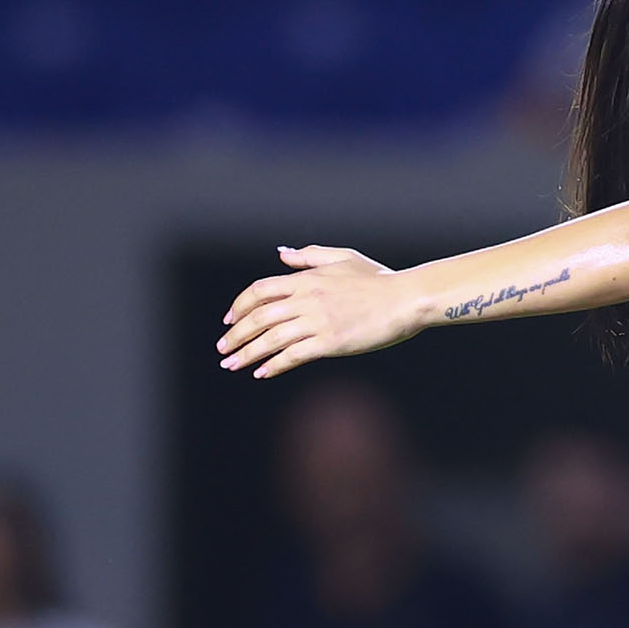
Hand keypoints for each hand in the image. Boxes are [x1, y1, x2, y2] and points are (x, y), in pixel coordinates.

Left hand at [220, 247, 419, 377]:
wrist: (406, 299)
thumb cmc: (378, 280)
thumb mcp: (343, 258)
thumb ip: (309, 256)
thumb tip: (280, 254)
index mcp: (307, 278)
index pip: (259, 291)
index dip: (239, 306)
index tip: (228, 321)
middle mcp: (307, 298)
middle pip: (259, 317)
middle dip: (236, 335)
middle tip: (222, 349)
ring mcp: (318, 321)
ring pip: (271, 339)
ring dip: (247, 353)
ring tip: (232, 365)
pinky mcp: (331, 342)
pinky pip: (294, 355)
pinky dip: (274, 365)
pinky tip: (262, 372)